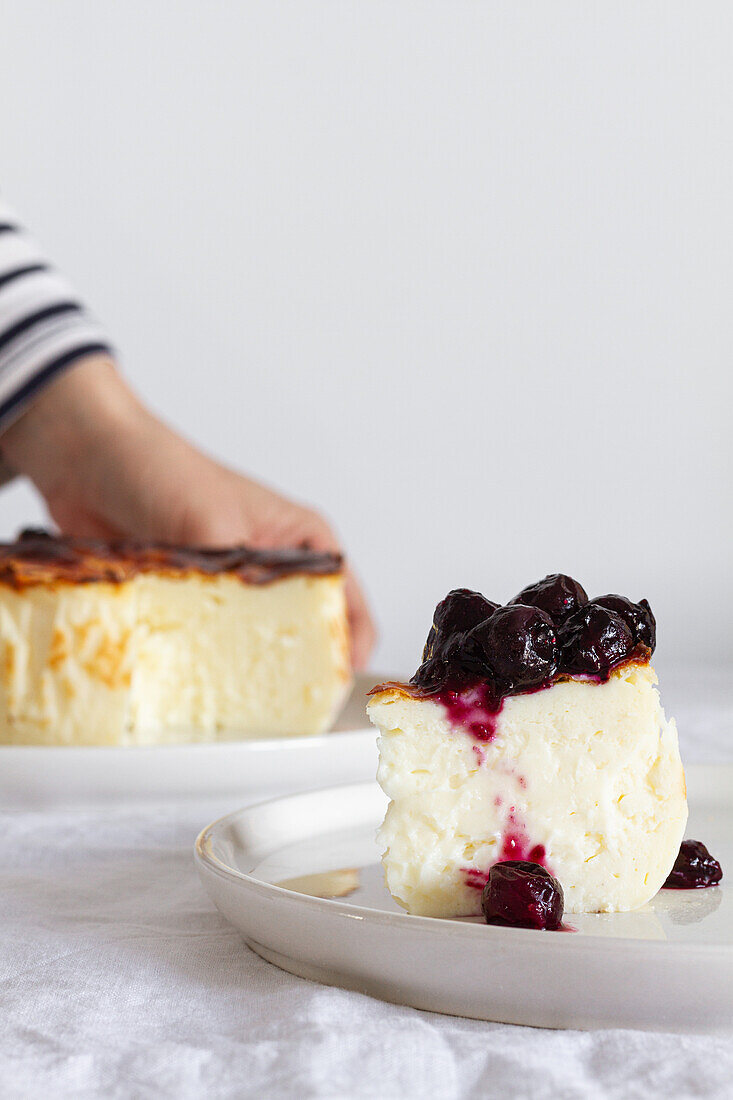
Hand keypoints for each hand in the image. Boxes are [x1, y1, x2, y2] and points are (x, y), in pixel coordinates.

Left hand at [1, 356, 375, 668]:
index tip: (332, 689)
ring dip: (242, 670)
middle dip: (296, 670)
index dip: (348, 649)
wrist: (87, 460)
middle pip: (303, 633)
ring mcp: (229, 587)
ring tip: (238, 701)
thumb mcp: (211, 526)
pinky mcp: (189, 603)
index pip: (347, 602)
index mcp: (302, 539)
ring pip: (252, 645)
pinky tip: (191, 682)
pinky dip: (198, 664)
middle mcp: (272, 566)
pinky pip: (204, 645)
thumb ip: (232, 582)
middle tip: (284, 707)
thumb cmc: (163, 468)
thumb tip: (232, 638)